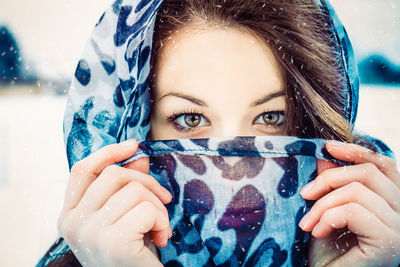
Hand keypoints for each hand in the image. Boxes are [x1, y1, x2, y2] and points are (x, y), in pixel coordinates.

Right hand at [57, 139, 172, 266]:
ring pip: (135, 191)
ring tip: (159, 228)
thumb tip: (139, 156)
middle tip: (163, 201)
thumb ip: (127, 186)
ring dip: (158, 207)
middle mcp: (72, 223)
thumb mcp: (124, 216)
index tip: (134, 145)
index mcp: (69, 215)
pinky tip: (161, 238)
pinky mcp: (112, 242)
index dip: (108, 152)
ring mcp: (89, 232)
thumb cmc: (131, 254)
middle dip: (147, 183)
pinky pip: (147, 209)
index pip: (82, 169)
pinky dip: (162, 221)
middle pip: (113, 175)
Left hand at [299, 140, 399, 266]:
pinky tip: (318, 232)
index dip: (357, 152)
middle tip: (305, 194)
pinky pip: (354, 211)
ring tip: (308, 223)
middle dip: (329, 179)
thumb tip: (325, 156)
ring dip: (323, 205)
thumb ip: (332, 184)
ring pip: (358, 191)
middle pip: (369, 173)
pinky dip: (328, 217)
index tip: (328, 147)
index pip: (384, 166)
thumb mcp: (327, 210)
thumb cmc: (329, 252)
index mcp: (393, 204)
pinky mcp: (390, 240)